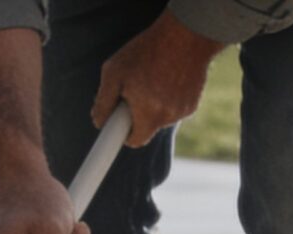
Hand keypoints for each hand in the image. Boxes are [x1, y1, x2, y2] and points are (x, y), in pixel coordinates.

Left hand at [92, 12, 225, 146]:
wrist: (186, 33)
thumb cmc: (146, 50)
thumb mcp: (114, 72)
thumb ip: (103, 101)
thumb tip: (99, 121)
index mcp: (149, 114)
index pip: (135, 141)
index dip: (124, 135)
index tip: (117, 128)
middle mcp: (168, 117)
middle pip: (147, 127)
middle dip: (138, 115)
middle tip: (132, 91)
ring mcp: (184, 110)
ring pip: (161, 116)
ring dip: (153, 104)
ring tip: (151, 77)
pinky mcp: (194, 101)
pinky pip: (174, 107)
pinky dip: (168, 98)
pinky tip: (166, 77)